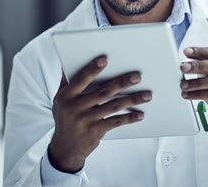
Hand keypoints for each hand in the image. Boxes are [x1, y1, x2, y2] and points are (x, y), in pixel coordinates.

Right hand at [48, 55, 151, 172]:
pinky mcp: (96, 131)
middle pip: (102, 92)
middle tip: (137, 77)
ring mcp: (86, 120)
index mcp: (66, 96)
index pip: (81, 80)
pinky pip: (115, 122)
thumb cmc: (65, 118)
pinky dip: (129, 118)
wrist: (65, 147)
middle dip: (122, 83)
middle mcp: (75, 107)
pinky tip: (139, 114)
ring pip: (113, 106)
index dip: (92, 69)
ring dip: (132, 100)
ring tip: (147, 95)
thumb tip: (67, 63)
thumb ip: (66, 82)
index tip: (104, 60)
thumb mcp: (60, 100)